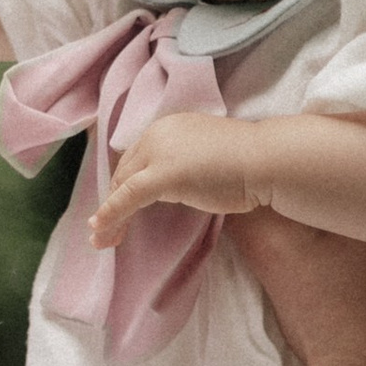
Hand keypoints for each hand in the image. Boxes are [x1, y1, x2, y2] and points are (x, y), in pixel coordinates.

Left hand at [89, 110, 262, 246]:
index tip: (122, 208)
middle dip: (113, 202)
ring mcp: (158, 153)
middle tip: (106, 231)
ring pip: (122, 186)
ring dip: (108, 215)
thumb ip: (187, 164)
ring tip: (103, 239)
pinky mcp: (161, 175)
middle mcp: (158, 134)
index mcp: (169, 126)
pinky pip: (126, 198)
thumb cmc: (249, 162)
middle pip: (125, 172)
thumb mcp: (208, 156)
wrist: (265, 160)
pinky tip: (100, 232)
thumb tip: (180, 183)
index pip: (137, 158)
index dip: (125, 186)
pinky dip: (110, 215)